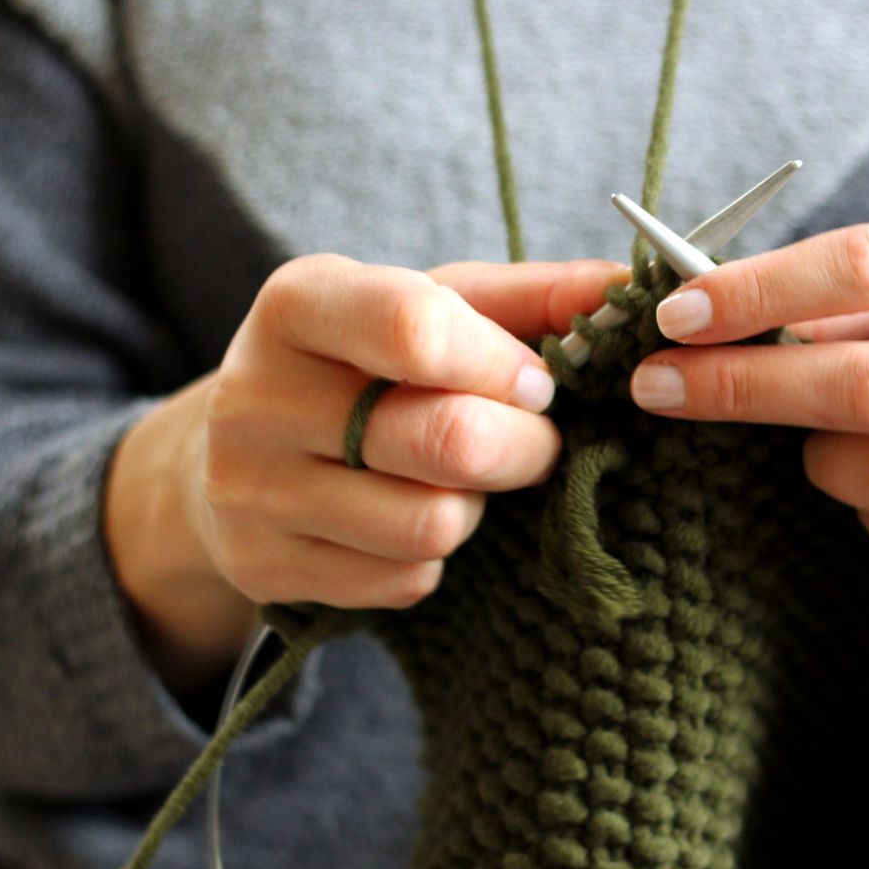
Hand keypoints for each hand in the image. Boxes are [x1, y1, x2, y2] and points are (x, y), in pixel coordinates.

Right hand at [106, 253, 625, 689]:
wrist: (236, 453)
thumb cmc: (364, 365)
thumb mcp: (433, 308)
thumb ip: (532, 298)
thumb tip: (632, 288)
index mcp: (298, 305)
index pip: (416, 327)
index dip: (504, 364)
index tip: (537, 380)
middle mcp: (258, 397)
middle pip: (447, 440)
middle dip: (524, 447)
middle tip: (533, 443)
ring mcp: (251, 491)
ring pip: (431, 524)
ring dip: (476, 509)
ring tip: (460, 483)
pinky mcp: (263, 568)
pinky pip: (403, 580)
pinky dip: (433, 559)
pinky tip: (409, 520)